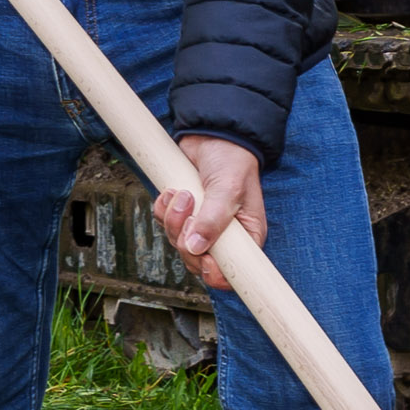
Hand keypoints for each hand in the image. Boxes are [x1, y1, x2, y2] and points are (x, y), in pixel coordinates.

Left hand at [155, 138, 263, 285]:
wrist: (212, 134)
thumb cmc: (232, 160)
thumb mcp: (228, 189)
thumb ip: (213, 219)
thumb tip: (196, 246)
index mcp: (245, 238)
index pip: (230, 274)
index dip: (215, 273)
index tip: (205, 257)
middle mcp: (224, 237)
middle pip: (198, 262)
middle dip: (186, 240)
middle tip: (190, 213)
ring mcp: (201, 227)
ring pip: (178, 244)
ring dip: (174, 220)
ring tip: (183, 194)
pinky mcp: (183, 215)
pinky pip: (165, 226)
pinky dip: (164, 211)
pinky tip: (172, 191)